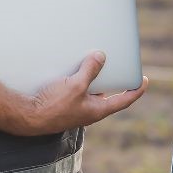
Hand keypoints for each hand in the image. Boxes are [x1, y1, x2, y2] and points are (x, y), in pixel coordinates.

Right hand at [14, 51, 147, 134]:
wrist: (28, 116)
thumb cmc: (53, 106)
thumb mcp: (76, 85)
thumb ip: (90, 71)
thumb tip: (101, 57)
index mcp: (97, 110)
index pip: (123, 100)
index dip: (136, 90)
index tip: (144, 81)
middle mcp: (89, 111)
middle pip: (106, 93)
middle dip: (110, 78)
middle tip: (113, 64)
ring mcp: (76, 108)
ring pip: (90, 90)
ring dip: (92, 77)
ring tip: (90, 61)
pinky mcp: (64, 104)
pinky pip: (76, 89)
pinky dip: (78, 79)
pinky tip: (71, 68)